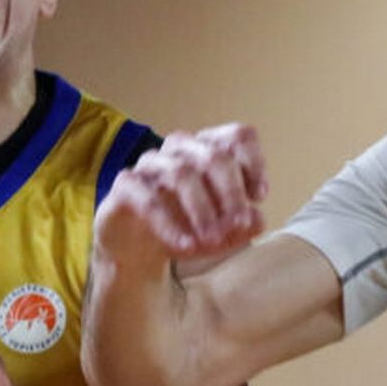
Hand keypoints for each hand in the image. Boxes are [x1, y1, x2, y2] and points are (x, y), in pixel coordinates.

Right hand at [93, 124, 268, 267]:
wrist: (138, 248)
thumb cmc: (187, 227)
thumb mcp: (222, 232)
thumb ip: (242, 225)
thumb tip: (258, 219)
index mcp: (209, 149)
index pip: (237, 137)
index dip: (253, 163)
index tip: (260, 197)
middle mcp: (180, 149)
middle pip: (213, 156)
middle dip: (231, 193)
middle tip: (241, 226)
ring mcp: (151, 165)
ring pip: (181, 173)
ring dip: (203, 210)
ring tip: (214, 241)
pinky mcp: (126, 187)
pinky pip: (149, 200)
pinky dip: (171, 226)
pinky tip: (187, 247)